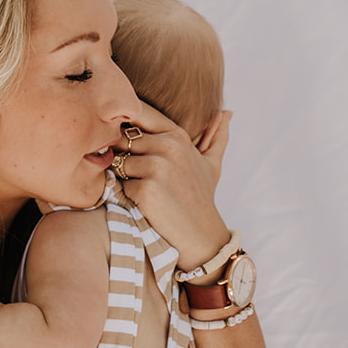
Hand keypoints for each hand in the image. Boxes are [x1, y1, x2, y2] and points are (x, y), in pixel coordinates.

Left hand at [112, 104, 232, 269]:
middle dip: (123, 155)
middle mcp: (168, 146)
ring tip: (145, 190)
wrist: (200, 234)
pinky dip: (127, 195)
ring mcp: (157, 167)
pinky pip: (120, 185)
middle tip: (139, 175)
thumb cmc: (200, 197)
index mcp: (178, 135)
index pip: (139, 114)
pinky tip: (145, 203)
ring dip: (124, 177)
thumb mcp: (211, 163)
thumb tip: (227, 112)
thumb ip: (216, 135)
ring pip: (119, 162)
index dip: (125, 123)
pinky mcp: (146, 189)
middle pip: (123, 139)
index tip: (124, 138)